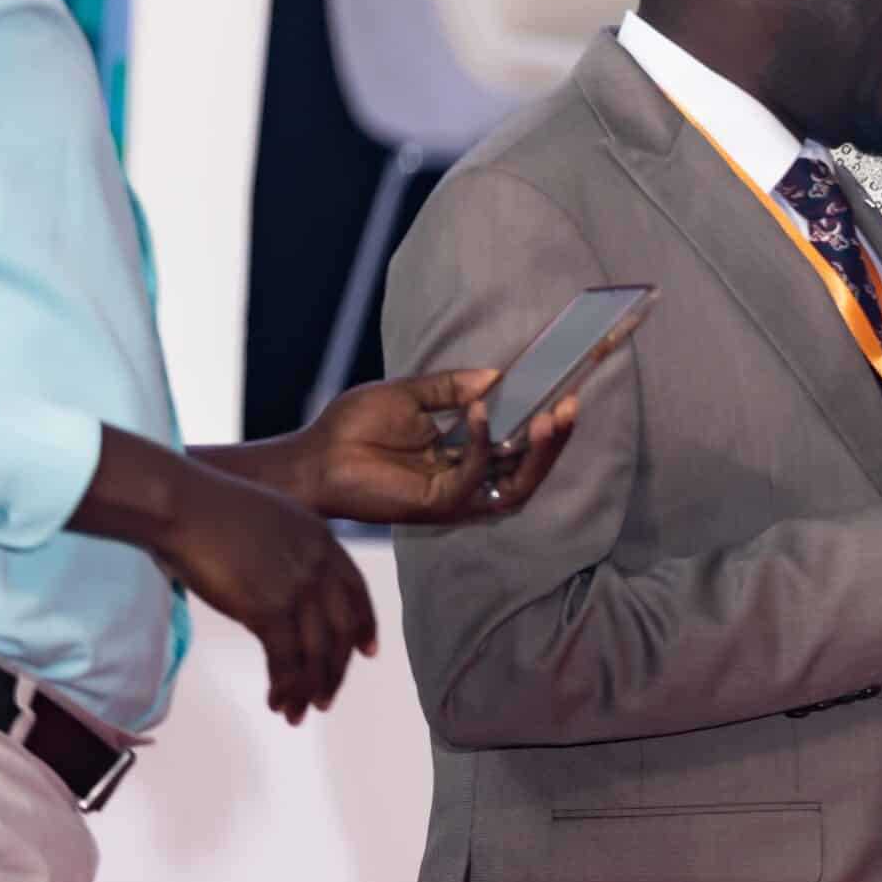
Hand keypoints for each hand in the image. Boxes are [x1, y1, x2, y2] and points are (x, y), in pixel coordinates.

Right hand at [156, 459, 378, 723]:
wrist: (182, 504)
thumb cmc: (207, 507)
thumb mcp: (267, 520)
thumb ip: (283, 549)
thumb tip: (273, 576)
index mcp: (322, 540)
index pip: (357, 591)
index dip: (364, 624)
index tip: (367, 652)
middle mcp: (319, 565)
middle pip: (343, 628)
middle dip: (337, 669)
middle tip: (327, 697)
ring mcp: (298, 588)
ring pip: (319, 651)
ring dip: (311, 688)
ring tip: (301, 713)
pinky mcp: (268, 609)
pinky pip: (287, 660)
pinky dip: (286, 686)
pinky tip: (277, 702)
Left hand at [301, 371, 575, 524]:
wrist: (313, 455)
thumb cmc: (353, 427)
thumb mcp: (410, 393)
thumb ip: (453, 386)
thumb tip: (497, 377)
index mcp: (466, 455)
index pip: (521, 445)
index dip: (547, 425)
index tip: (566, 390)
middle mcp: (469, 481)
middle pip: (530, 469)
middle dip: (555, 441)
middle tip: (569, 405)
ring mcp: (456, 496)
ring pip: (517, 485)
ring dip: (537, 453)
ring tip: (549, 416)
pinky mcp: (438, 505)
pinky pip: (474, 477)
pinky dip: (482, 445)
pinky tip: (480, 412)